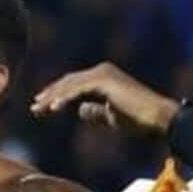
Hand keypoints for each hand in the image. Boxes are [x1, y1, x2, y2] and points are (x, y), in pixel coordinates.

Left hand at [31, 63, 180, 138]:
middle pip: (68, 83)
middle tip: (34, 108)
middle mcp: (101, 71)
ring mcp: (103, 74)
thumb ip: (95, 111)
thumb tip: (80, 110)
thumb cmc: (139, 120)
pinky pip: (78, 90)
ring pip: (70, 85)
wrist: (158, 118)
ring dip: (53, 98)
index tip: (42, 108)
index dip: (57, 96)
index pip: (74, 85)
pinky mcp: (104, 80)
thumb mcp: (111, 116)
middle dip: (50, 95)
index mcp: (103, 78)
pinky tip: (53, 109)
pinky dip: (65, 99)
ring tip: (38, 110)